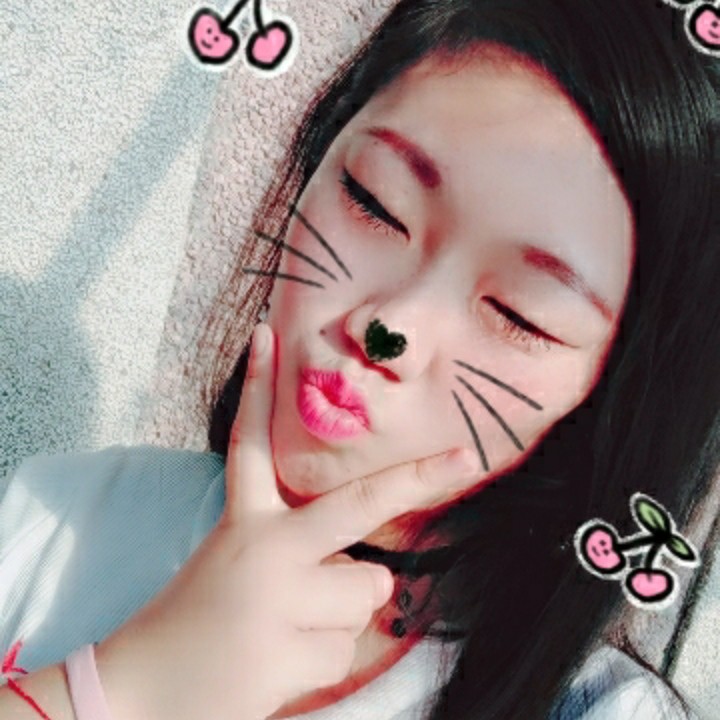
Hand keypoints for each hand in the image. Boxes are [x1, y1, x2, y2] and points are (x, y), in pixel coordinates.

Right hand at [95, 322, 479, 719]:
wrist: (144, 691)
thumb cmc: (199, 621)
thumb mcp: (238, 565)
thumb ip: (301, 551)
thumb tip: (378, 572)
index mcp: (244, 523)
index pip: (251, 443)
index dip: (259, 388)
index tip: (264, 336)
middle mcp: (264, 548)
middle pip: (357, 501)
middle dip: (417, 477)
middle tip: (464, 457)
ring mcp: (277, 597)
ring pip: (366, 589)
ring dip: (341, 611)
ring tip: (290, 625)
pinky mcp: (286, 651)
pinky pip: (348, 646)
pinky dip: (323, 656)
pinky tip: (281, 659)